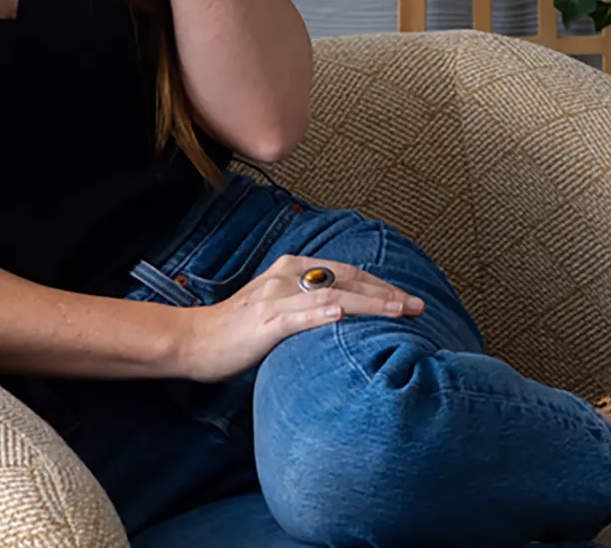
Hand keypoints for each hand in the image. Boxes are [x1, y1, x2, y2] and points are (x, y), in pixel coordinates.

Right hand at [166, 252, 423, 382]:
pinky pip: (296, 316)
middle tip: (418, 307)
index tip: (407, 299)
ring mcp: (275, 299)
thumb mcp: (279, 307)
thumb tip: (345, 315)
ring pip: (331, 295)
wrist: (192, 341)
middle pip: (347, 280)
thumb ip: (308, 304)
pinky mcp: (263, 323)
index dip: (380, 284)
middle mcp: (287, 277)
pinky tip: (342, 316)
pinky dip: (321, 315)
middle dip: (386, 293)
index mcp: (292, 269)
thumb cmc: (237, 330)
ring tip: (398, 311)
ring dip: (369, 303)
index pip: (348, 272)